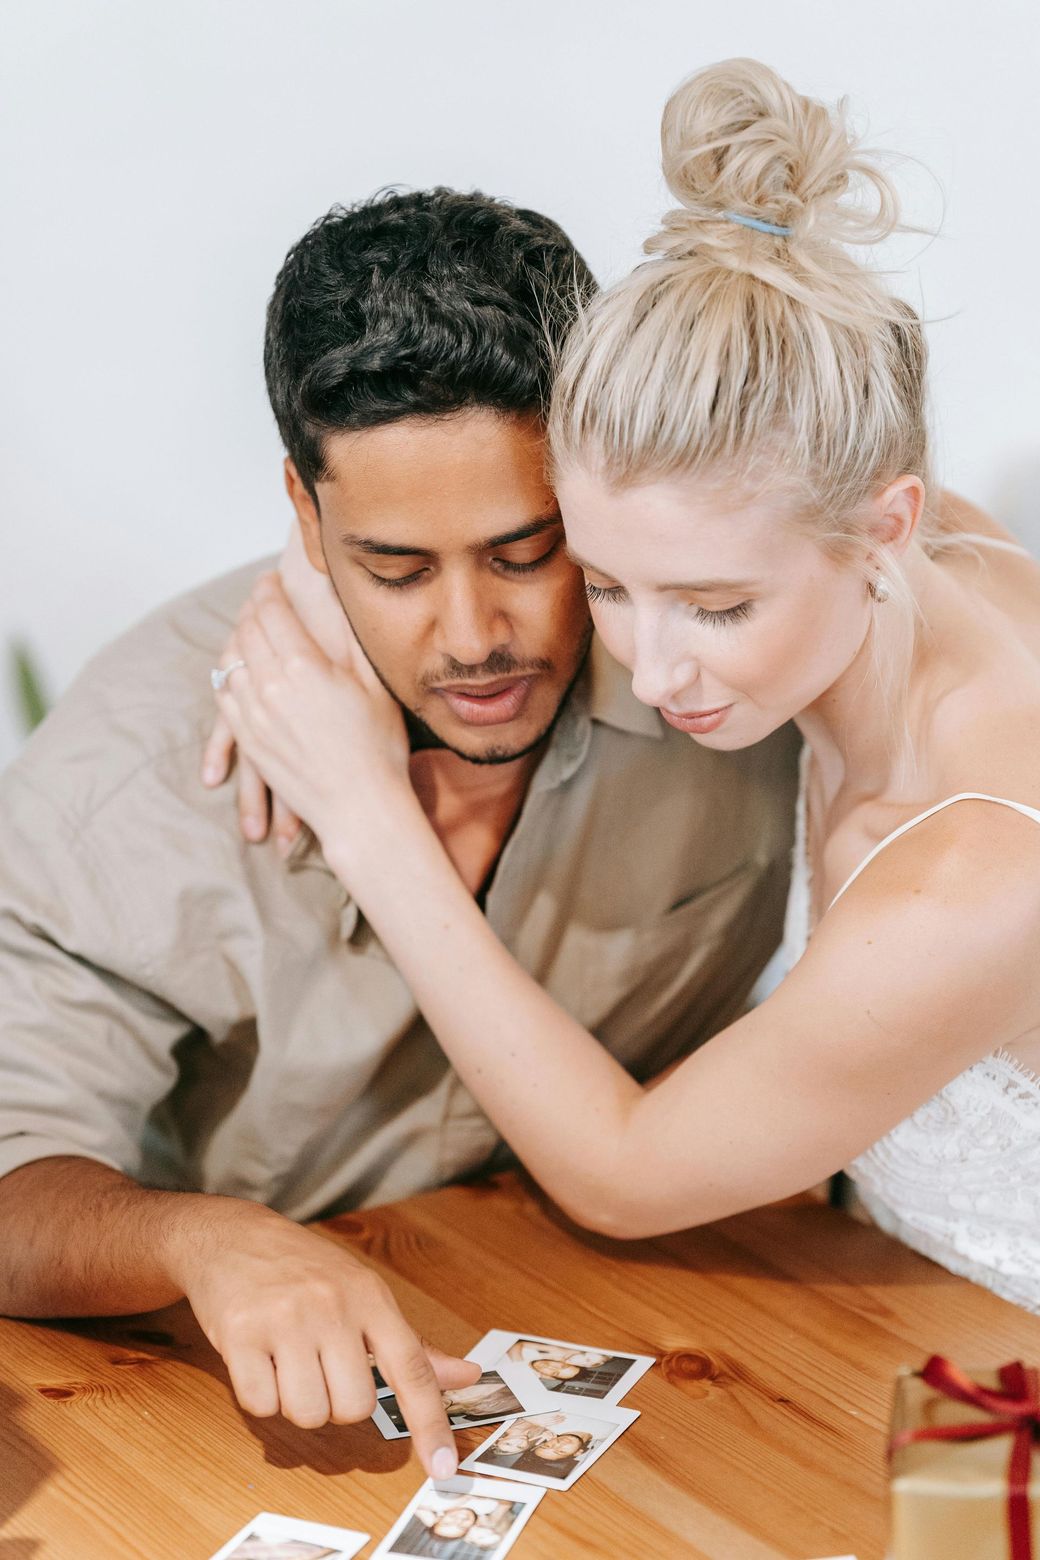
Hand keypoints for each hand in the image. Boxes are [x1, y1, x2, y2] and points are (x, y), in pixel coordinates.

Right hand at [165, 1200, 479, 1475]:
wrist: (235, 1236)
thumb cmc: (308, 1271)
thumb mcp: (365, 1294)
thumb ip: (413, 1346)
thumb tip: (467, 1376)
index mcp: (372, 1299)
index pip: (413, 1369)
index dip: (431, 1422)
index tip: (443, 1467)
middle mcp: (333, 1307)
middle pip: (354, 1407)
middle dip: (337, 1403)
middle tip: (320, 1367)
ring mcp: (286, 1319)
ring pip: (308, 1413)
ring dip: (298, 1403)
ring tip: (288, 1362)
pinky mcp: (241, 1333)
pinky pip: (260, 1405)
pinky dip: (260, 1396)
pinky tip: (259, 1359)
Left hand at [201, 521, 358, 852]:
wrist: (361, 809)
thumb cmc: (379, 747)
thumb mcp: (374, 684)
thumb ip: (352, 637)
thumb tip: (340, 600)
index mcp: (304, 667)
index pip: (271, 610)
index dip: (269, 588)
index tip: (272, 578)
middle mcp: (270, 687)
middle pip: (246, 630)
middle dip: (252, 608)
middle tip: (262, 599)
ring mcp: (254, 716)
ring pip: (229, 660)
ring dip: (237, 639)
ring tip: (250, 630)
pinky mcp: (249, 741)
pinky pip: (224, 695)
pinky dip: (228, 674)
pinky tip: (240, 670)